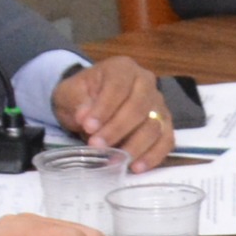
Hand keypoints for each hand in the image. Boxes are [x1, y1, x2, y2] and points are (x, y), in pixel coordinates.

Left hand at [52, 57, 174, 167]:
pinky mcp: (164, 124)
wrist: (89, 103)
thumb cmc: (80, 97)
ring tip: (114, 160)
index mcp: (122, 68)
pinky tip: (136, 167)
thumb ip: (77, 101)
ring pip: (155, 125)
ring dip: (134, 146)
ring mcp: (158, 104)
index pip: (118, 86)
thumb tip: (85, 115)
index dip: (105, 108)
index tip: (88, 127)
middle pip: (139, 107)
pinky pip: (166, 140)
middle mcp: (146, 82)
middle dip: (117, 129)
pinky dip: (153, 155)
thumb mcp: (69, 94)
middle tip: (96, 145)